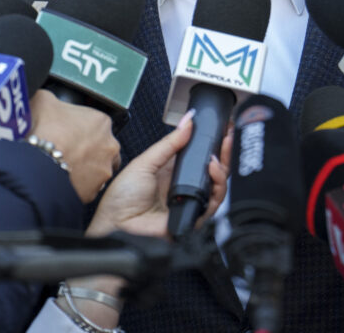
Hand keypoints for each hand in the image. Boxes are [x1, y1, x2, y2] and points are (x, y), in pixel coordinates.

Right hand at [29, 89, 119, 202]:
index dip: (79, 128)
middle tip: (67, 150)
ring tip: (63, 166)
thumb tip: (48, 100)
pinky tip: (62, 179)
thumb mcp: (44, 101)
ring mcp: (104, 170)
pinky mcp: (95, 191)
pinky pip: (88, 187)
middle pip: (102, 146)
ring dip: (86, 168)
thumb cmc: (42, 132)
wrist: (35, 167)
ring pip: (98, 168)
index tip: (68, 132)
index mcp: (101, 121)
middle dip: (88, 149)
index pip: (97, 123)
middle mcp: (109, 145)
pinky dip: (78, 185)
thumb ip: (52, 99)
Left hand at [65, 112, 229, 329]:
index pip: (200, 157)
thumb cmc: (123, 197)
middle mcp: (185, 187)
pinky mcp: (194, 218)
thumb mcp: (147, 161)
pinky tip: (211, 171)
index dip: (213, 145)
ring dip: (222, 170)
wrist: (116, 222)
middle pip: (214, 172)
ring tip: (215, 157)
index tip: (222, 129)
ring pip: (218, 188)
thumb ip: (170, 143)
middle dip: (224, 154)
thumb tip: (188, 120)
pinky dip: (217, 186)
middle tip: (227, 138)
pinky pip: (213, 204)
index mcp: (173, 172)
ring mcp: (191, 203)